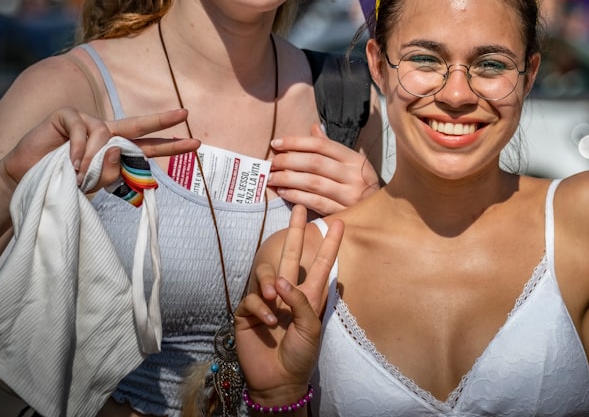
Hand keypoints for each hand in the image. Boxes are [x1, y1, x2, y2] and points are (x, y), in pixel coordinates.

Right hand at [0, 107, 199, 190]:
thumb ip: (109, 172)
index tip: (196, 143)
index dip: (170, 145)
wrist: (26, 180)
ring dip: (92, 158)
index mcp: (114, 150)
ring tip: (76, 173)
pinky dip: (76, 148)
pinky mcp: (67, 115)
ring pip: (104, 134)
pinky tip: (67, 161)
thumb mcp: (91, 185)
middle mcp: (104, 132)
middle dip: (162, 120)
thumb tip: (119, 147)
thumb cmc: (62, 183)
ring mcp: (86, 121)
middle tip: (185, 113)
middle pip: (137, 124)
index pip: (147, 147)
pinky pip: (81, 127)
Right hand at [234, 206, 342, 406]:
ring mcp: (267, 301)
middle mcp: (288, 293)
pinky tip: (269, 323)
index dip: (329, 244)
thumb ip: (300, 301)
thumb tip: (280, 281)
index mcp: (309, 296)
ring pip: (267, 274)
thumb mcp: (311, 328)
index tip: (339, 223)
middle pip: (291, 255)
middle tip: (299, 207)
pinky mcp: (248, 312)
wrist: (279, 380)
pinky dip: (262, 309)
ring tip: (276, 299)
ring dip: (271, 283)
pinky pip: (253, 299)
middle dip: (295, 231)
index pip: (321, 264)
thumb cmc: (300, 355)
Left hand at [268, 123, 378, 214]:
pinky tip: (283, 192)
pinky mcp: (343, 213)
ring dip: (288, 179)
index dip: (296, 142)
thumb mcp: (352, 163)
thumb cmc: (362, 185)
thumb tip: (313, 127)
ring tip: (271, 177)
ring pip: (313, 183)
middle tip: (271, 162)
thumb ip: (331, 147)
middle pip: (314, 163)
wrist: (384, 214)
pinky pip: (315, 202)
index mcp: (354, 159)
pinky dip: (296, 196)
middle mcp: (353, 175)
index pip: (321, 145)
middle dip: (288, 161)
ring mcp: (349, 195)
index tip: (276, 143)